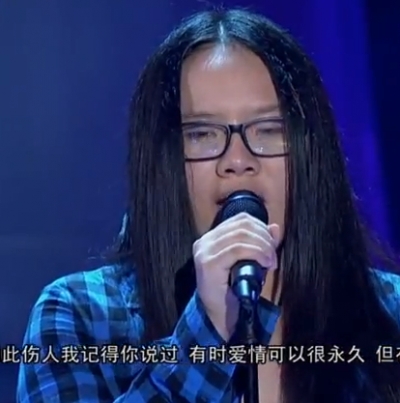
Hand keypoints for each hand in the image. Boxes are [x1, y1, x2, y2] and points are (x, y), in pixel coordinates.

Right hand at [193, 212, 279, 340]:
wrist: (222, 317)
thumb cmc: (235, 290)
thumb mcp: (252, 262)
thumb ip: (262, 244)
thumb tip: (275, 227)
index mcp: (212, 237)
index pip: (240, 219)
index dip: (261, 227)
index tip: (272, 244)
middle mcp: (205, 241)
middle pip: (242, 225)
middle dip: (264, 238)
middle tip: (273, 256)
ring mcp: (204, 251)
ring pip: (241, 236)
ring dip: (262, 247)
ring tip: (270, 262)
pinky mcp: (208, 263)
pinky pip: (237, 250)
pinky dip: (256, 253)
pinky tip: (264, 263)